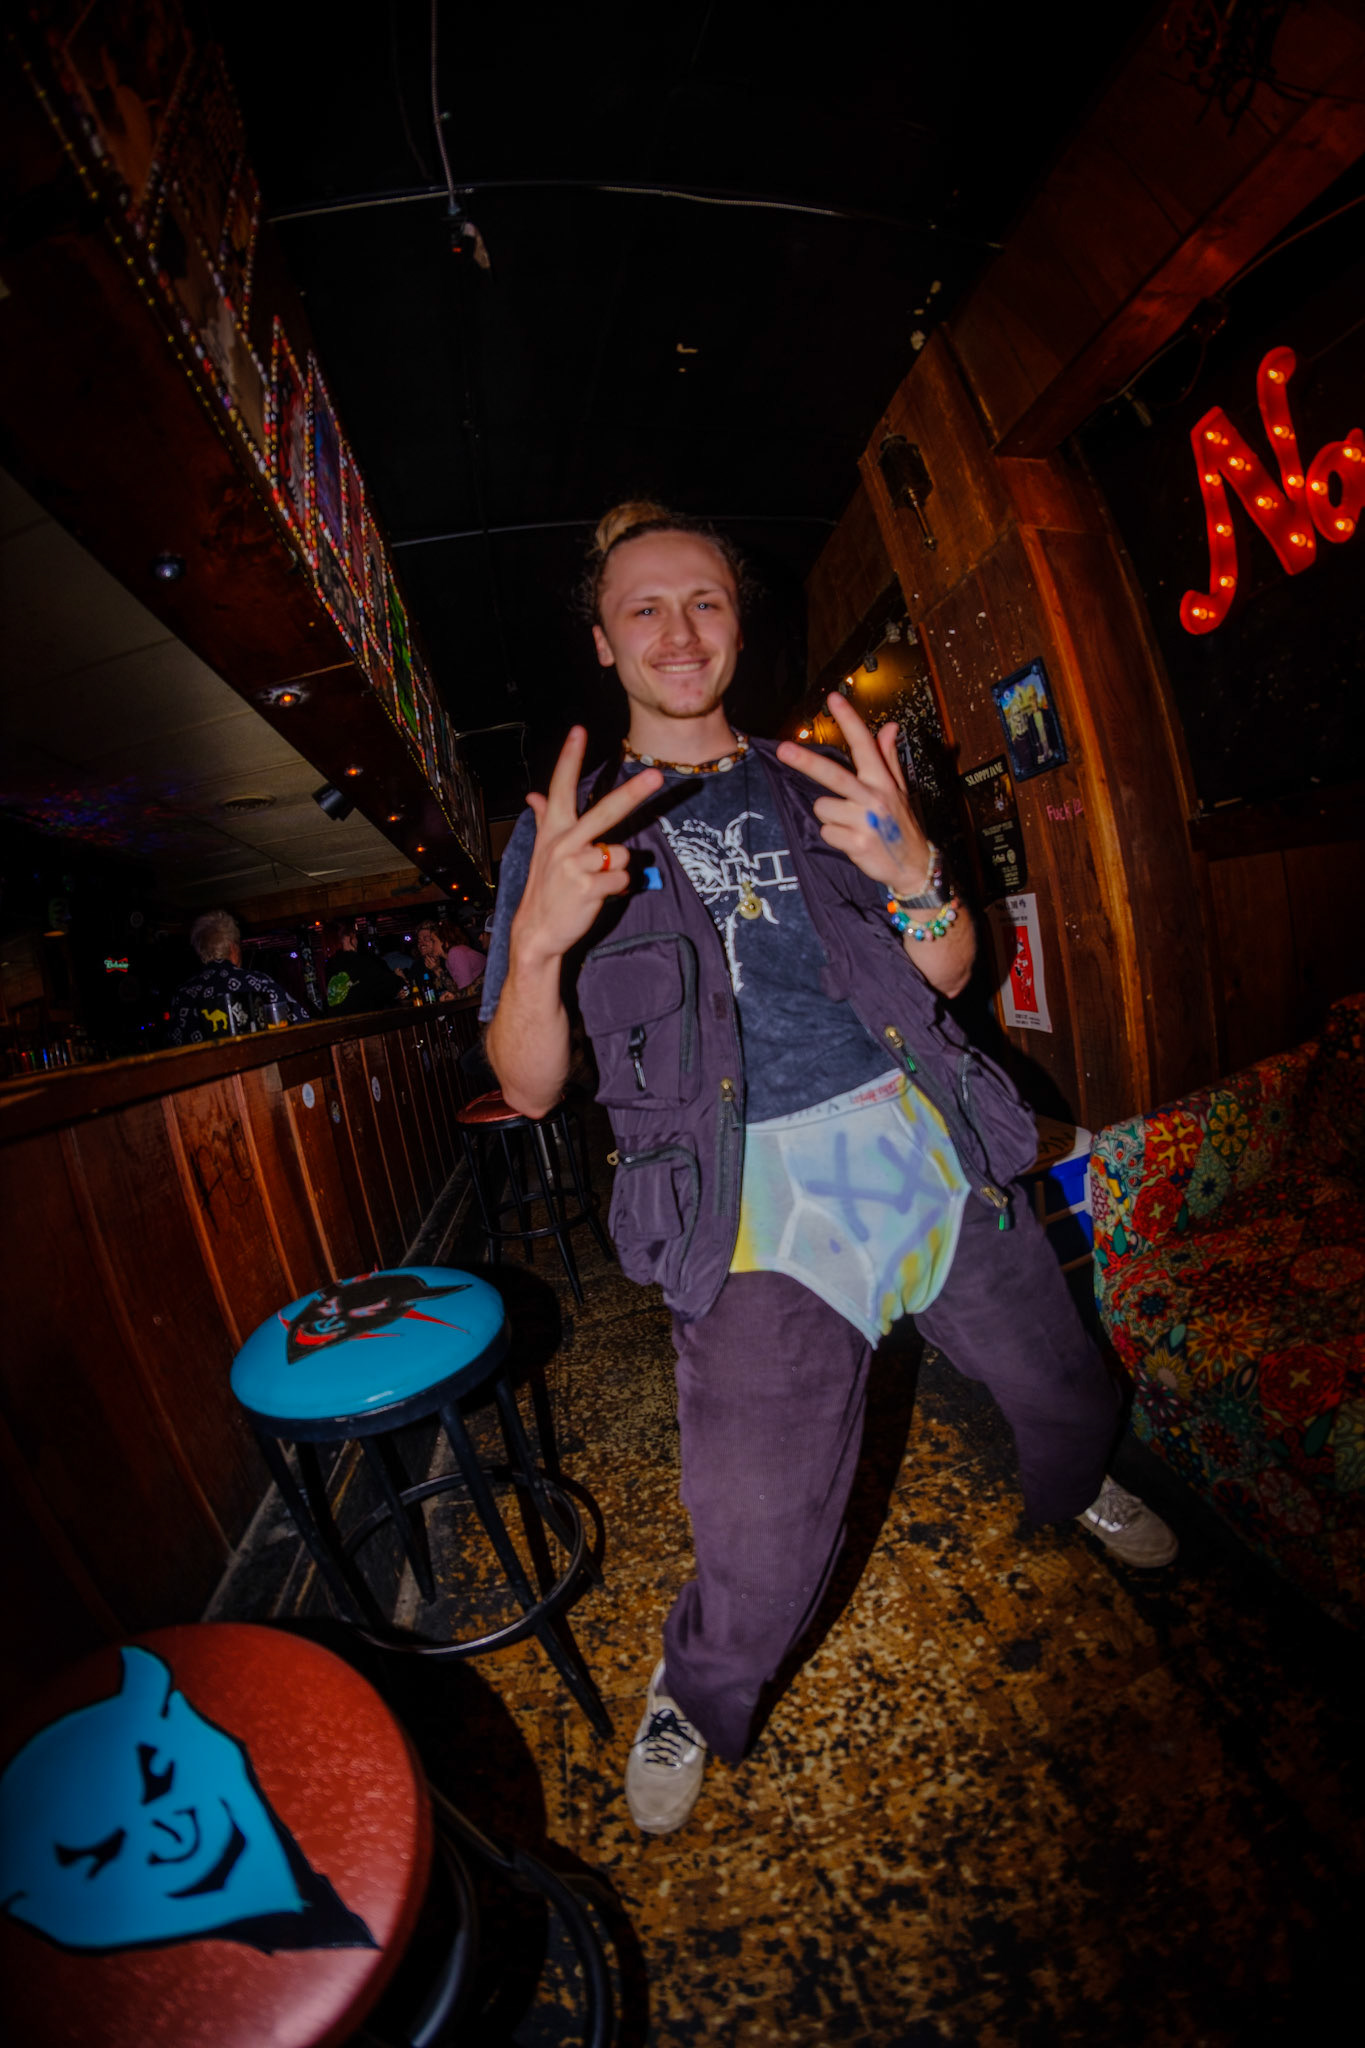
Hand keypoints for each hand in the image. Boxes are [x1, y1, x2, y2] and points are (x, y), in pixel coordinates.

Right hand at [511, 726, 662, 967]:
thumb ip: (544, 819)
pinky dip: (619, 887)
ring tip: (598, 881)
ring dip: (618, 869)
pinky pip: (623, 878)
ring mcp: (576, 864)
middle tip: (657, 776)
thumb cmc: (547, 888)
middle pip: (605, 811)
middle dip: (633, 793)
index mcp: (554, 830)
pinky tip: (602, 894)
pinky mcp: (589, 887)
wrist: (537, 930)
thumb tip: (534, 796)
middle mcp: (564, 842)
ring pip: (621, 853)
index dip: (570, 757)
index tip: (579, 730)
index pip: (562, 786)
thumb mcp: (543, 851)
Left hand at [776, 693, 934, 897]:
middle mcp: (874, 797)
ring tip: (850, 823)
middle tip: (783, 750)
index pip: (864, 744)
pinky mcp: (857, 842)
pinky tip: (852, 839)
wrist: (913, 866)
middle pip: (833, 774)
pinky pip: (826, 832)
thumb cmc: (901, 825)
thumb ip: (888, 757)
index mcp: (882, 781)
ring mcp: (865, 821)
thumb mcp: (899, 789)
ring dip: (830, 816)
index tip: (834, 699)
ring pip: (822, 808)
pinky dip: (834, 837)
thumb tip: (889, 727)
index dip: (849, 720)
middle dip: (806, 761)